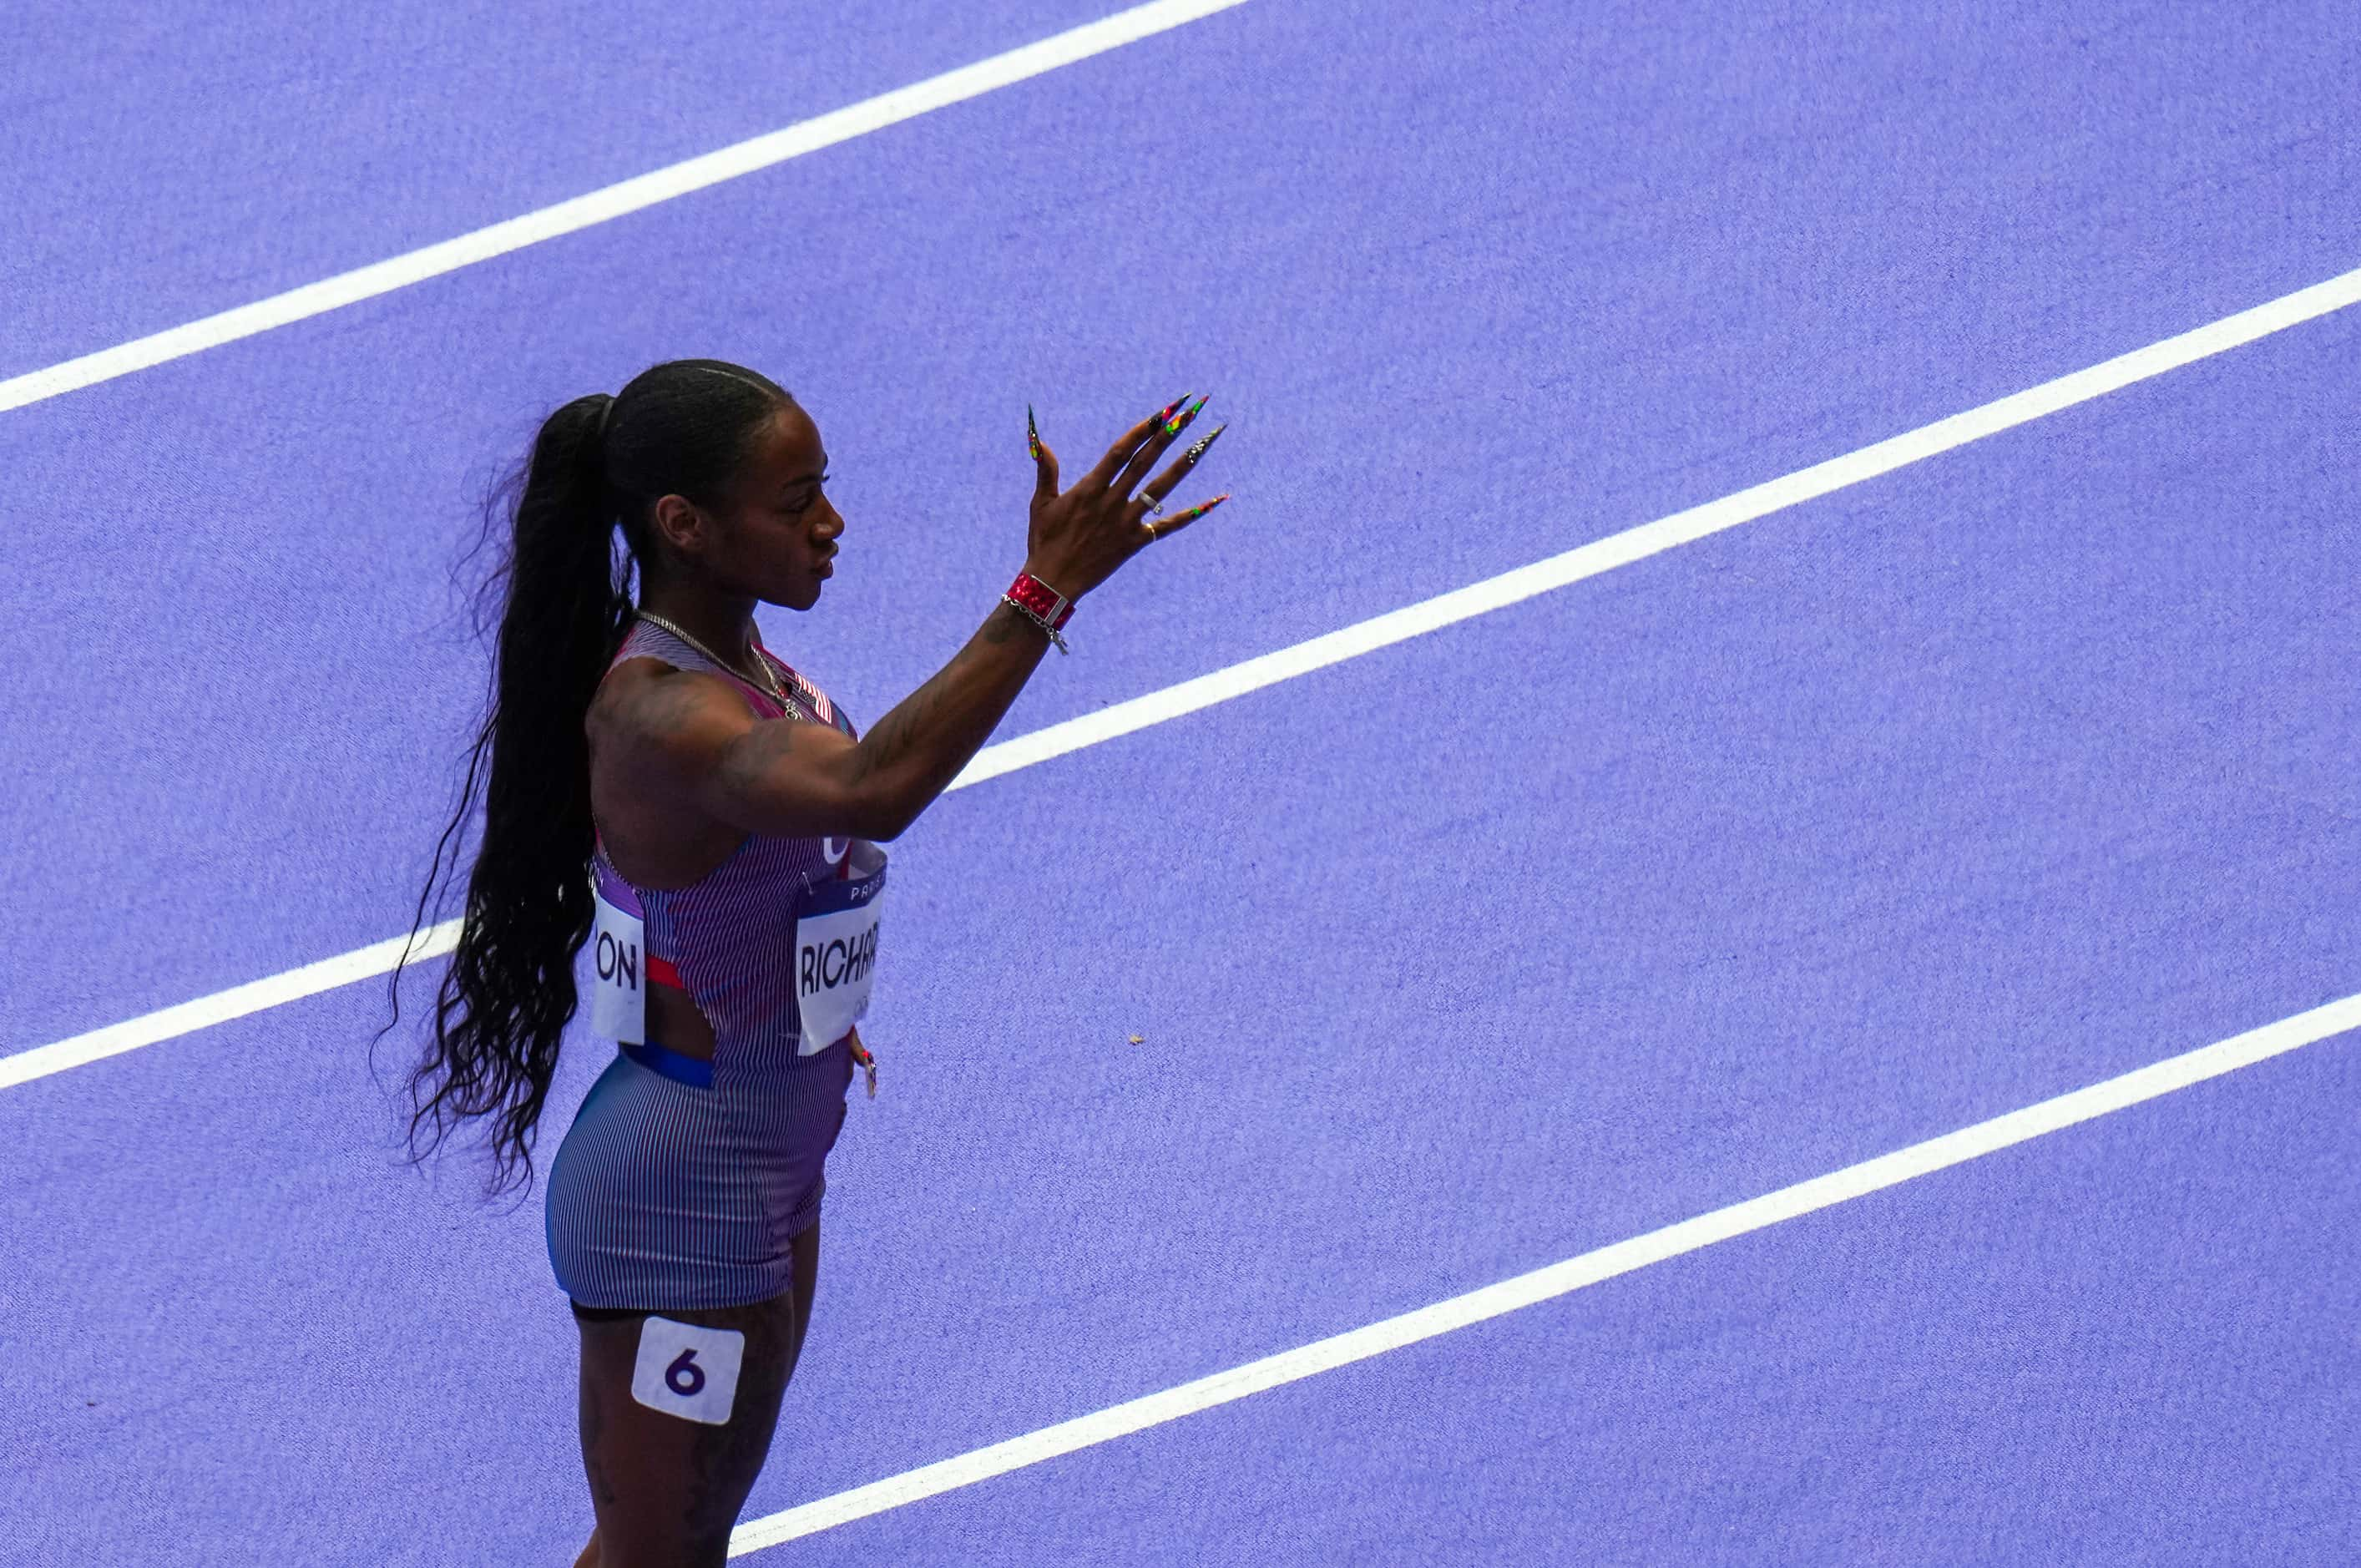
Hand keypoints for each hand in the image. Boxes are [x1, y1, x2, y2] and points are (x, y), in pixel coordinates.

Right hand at [1022, 394, 1231, 597]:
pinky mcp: (1136, 542)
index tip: (1162, 412)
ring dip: (1183, 464)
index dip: (1143, 430)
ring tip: (1203, 442)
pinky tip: (1215, 501)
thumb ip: (1046, 470)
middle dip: (1167, 434)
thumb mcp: (1042, 503)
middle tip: (1189, 412)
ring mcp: (1126, 522)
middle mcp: (1112, 502)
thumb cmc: (1044, 541)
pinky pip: (1168, 526)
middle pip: (1145, 462)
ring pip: (1161, 488)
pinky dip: (1192, 514)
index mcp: (1090, 488)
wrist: (1053, 582)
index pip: (1121, 452)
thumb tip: (1040, 440)